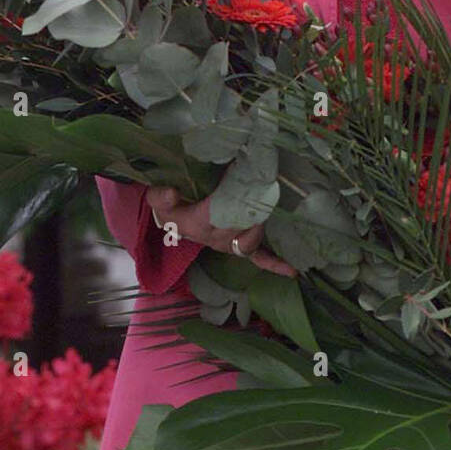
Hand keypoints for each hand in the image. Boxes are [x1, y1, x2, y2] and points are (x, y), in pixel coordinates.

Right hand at [145, 185, 296, 277]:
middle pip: (239, 228)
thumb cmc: (170, 207)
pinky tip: (293, 271)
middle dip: (252, 210)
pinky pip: (259, 258)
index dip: (230, 199)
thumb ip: (160, 196)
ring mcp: (230, 245)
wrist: (173, 221)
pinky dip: (275, 264)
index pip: (216, 214)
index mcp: (198, 224)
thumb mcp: (157, 199)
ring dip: (261, 228)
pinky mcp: (239, 248)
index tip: (238, 178)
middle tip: (262, 189)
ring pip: (251, 241)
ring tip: (268, 209)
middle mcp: (217, 238)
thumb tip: (171, 192)